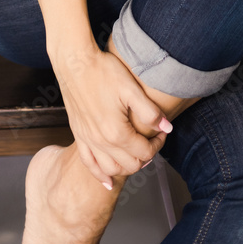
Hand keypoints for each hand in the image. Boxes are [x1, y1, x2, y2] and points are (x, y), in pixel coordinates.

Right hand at [53, 47, 169, 186]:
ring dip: (126, 167)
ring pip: (111, 169)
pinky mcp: (78, 135)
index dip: (158, 144)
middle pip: (130, 165)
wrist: (75, 63)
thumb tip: (167, 128)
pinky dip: (100, 175)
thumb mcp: (131, 88)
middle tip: (152, 140)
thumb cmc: (103, 71)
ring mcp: (88, 140)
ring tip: (136, 155)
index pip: (145, 152)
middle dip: (146, 156)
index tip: (162, 132)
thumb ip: (150, 112)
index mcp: (116, 132)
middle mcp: (101, 142)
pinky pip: (89, 164)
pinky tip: (107, 180)